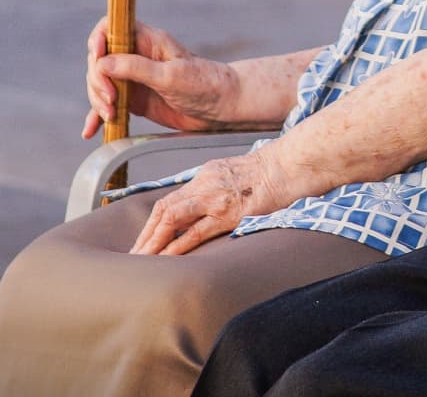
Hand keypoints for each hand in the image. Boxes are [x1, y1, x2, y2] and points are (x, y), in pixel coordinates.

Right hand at [82, 19, 237, 138]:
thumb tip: (103, 63)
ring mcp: (133, 79)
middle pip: (99, 61)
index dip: (98, 40)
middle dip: (97, 80)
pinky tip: (91, 130)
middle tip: (110, 99)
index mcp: (147, 41)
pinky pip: (108, 105)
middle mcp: (136, 57)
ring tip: (110, 116)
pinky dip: (98, 116)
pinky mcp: (134, 100)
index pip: (110, 29)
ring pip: (100, 84)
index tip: (97, 58)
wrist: (221, 108)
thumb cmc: (204, 84)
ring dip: (97, 100)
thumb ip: (137, 68)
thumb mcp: (171, 75)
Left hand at [129, 154, 277, 255]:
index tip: (144, 242)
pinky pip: (195, 232)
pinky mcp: (228, 213)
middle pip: (163, 209)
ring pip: (172, 219)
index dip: (152, 223)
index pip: (170, 201)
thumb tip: (211, 209)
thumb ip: (221, 188)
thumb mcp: (239, 173)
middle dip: (146, 235)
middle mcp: (205, 184)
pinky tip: (166, 260)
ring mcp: (215, 198)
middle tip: (134, 257)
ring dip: (153, 242)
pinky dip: (176, 246)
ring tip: (141, 261)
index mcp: (206, 175)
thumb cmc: (275, 171)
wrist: (293, 164)